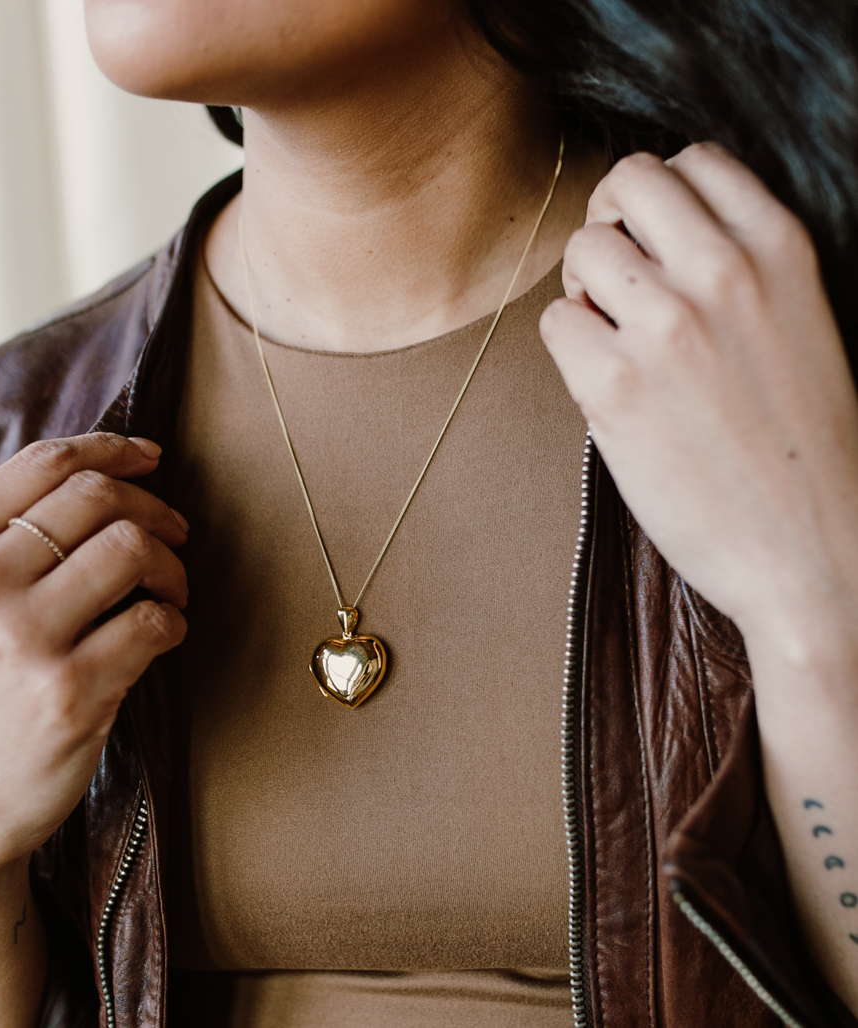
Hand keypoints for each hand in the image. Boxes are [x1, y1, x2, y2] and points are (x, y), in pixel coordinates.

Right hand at [0, 432, 187, 903]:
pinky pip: (154, 621)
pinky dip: (174, 621)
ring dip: (171, 567)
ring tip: (170, 592)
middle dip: (154, 509)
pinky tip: (163, 634)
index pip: (44, 463)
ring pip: (133, 549)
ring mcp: (23, 639)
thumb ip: (3, 538)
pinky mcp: (71, 692)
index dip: (112, 448)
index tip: (151, 457)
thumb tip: (103, 478)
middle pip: (99, 498)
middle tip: (175, 536)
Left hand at [539, 143, 857, 653]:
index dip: (656, 199)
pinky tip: (604, 384)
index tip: (651, 243)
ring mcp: (666, 326)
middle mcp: (723, 270)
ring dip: (584, 288)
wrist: (812, 549)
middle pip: (624, 182)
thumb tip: (646, 241)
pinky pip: (555, 323)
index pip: (691, 161)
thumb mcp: (799, 324)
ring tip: (612, 338)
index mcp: (781, 247)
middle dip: (610, 221)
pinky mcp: (614, 386)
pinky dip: (569, 348)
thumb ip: (738, 268)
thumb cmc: (800, 447)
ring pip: (581, 249)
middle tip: (614, 279)